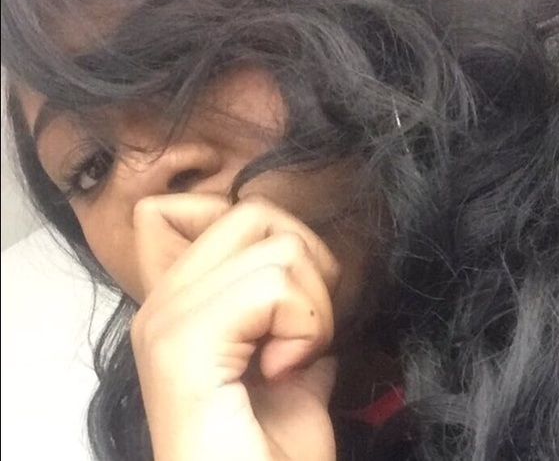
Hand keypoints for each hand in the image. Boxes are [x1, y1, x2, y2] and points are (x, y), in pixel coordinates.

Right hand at [130, 194, 339, 460]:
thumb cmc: (268, 454)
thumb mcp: (291, 369)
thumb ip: (290, 319)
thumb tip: (309, 287)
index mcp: (180, 301)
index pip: (199, 206)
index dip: (263, 233)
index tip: (281, 296)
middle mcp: (162, 300)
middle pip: (255, 213)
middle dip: (305, 264)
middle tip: (301, 328)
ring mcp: (167, 319)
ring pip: (278, 245)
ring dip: (312, 305)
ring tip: (293, 357)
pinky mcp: (183, 345)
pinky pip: (274, 287)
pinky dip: (305, 327)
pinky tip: (285, 369)